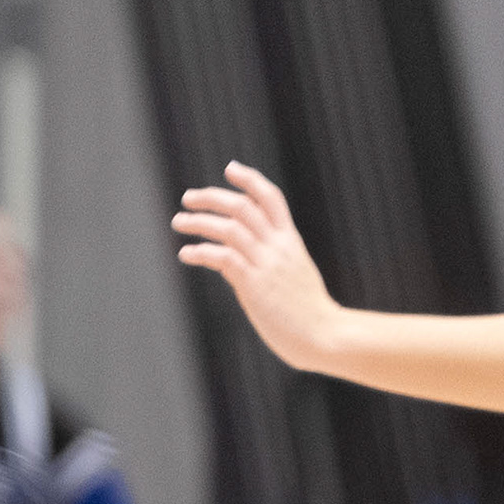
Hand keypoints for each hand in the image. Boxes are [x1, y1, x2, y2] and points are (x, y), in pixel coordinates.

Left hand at [172, 162, 343, 370]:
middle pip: (244, 207)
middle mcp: (279, 247)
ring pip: (231, 229)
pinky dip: (202, 252)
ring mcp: (267, 265)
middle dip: (213, 197)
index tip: (230, 168)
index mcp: (290, 241)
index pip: (271, 199)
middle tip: (187, 197)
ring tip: (178, 222)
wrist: (325, 335)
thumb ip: (268, 262)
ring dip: (200, 222)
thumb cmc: (307, 312)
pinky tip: (186, 254)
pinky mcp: (255, 286)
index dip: (250, 180)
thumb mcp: (292, 276)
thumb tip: (234, 263)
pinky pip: (224, 259)